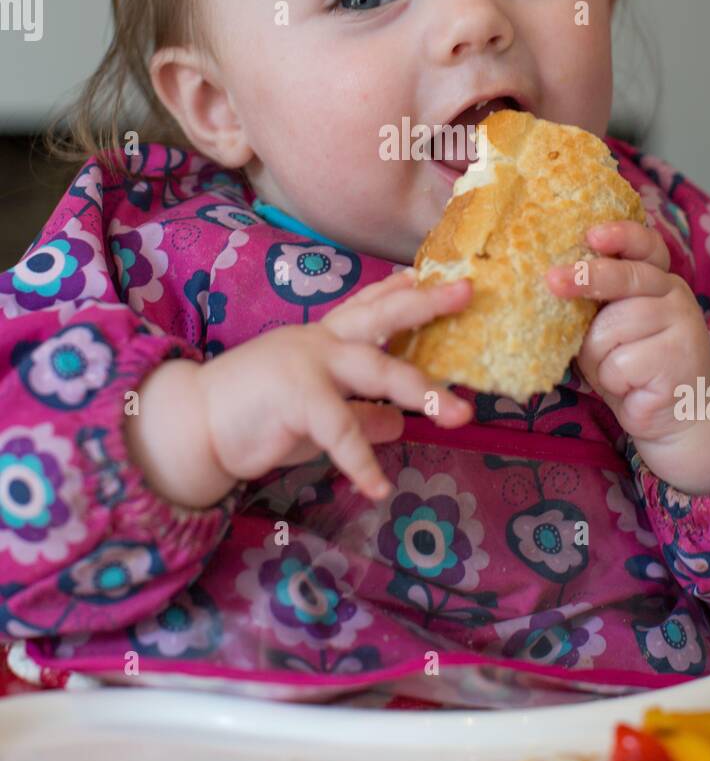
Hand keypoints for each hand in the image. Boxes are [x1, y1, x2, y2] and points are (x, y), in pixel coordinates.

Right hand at [199, 270, 473, 502]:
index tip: (433, 272)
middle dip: (425, 304)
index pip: (366, 306)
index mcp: (321, 340)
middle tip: (466, 292)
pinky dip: (363, 461)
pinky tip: (378, 487)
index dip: (400, 289)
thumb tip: (399, 422)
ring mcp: (308, 365)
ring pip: (377, 369)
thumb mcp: (315, 417)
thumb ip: (358, 413)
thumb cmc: (253, 417)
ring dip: (422, 391)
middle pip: (380, 317)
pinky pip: (342, 429)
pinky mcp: (297, 397)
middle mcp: (319, 342)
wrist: (192, 427)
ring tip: (460, 415)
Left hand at [547, 220, 709, 442]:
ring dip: (598, 356)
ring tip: (615, 370)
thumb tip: (553, 283)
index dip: (621, 236)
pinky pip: (620, 364)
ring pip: (611, 329)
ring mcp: (682, 326)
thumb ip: (597, 302)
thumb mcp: (612, 326)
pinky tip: (631, 387)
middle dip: (586, 278)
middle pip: (625, 278)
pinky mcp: (679, 360)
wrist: (681, 412)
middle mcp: (675, 294)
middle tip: (553, 281)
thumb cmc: (633, 364)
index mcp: (657, 279)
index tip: (592, 234)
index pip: (646, 246)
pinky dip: (612, 380)